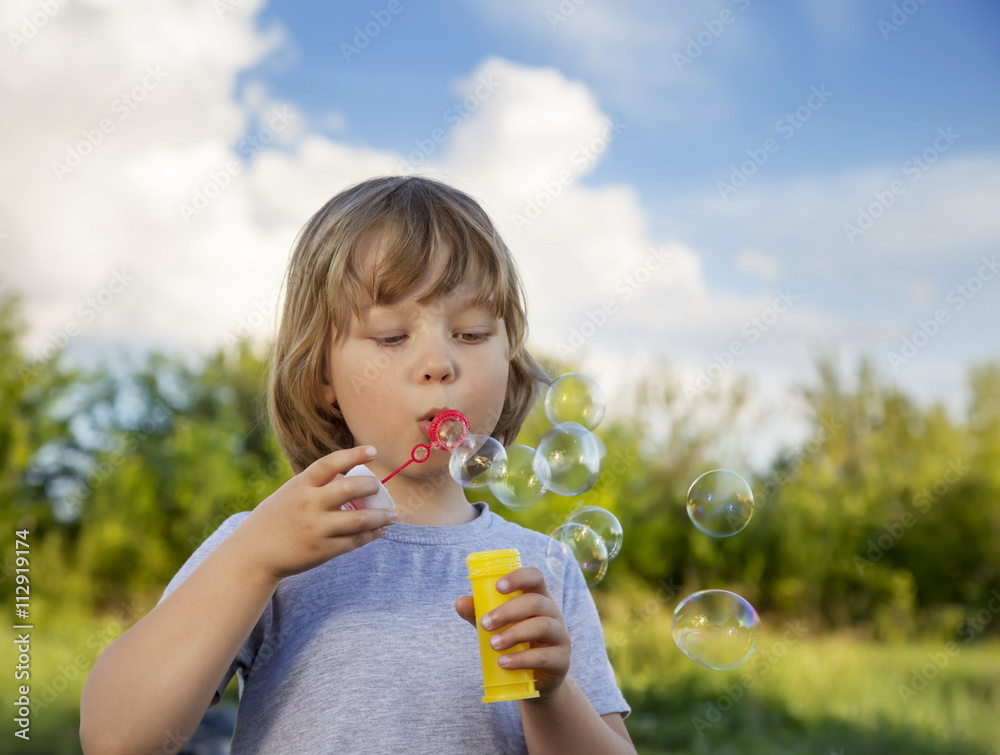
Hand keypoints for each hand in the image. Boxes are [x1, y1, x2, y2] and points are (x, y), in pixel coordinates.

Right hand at [234, 446, 396, 579]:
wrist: (253, 554)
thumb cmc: (276, 518)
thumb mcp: (290, 494)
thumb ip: (317, 485)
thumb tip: (351, 477)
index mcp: (300, 485)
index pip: (330, 463)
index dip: (354, 455)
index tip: (373, 450)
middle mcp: (309, 504)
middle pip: (350, 488)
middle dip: (372, 486)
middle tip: (380, 488)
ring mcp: (317, 528)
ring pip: (359, 519)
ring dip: (381, 516)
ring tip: (391, 515)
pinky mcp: (322, 551)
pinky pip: (354, 541)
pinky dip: (371, 535)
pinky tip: (379, 530)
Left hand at [455, 567, 570, 698]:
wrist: (536, 679)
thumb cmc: (516, 643)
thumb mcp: (498, 626)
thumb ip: (479, 614)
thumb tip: (460, 603)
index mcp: (539, 598)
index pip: (535, 577)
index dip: (518, 578)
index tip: (497, 586)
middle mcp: (553, 613)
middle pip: (535, 602)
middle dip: (508, 611)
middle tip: (484, 624)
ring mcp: (560, 636)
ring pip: (542, 626)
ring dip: (514, 634)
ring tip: (492, 645)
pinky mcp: (561, 660)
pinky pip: (544, 656)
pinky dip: (521, 659)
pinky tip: (504, 662)